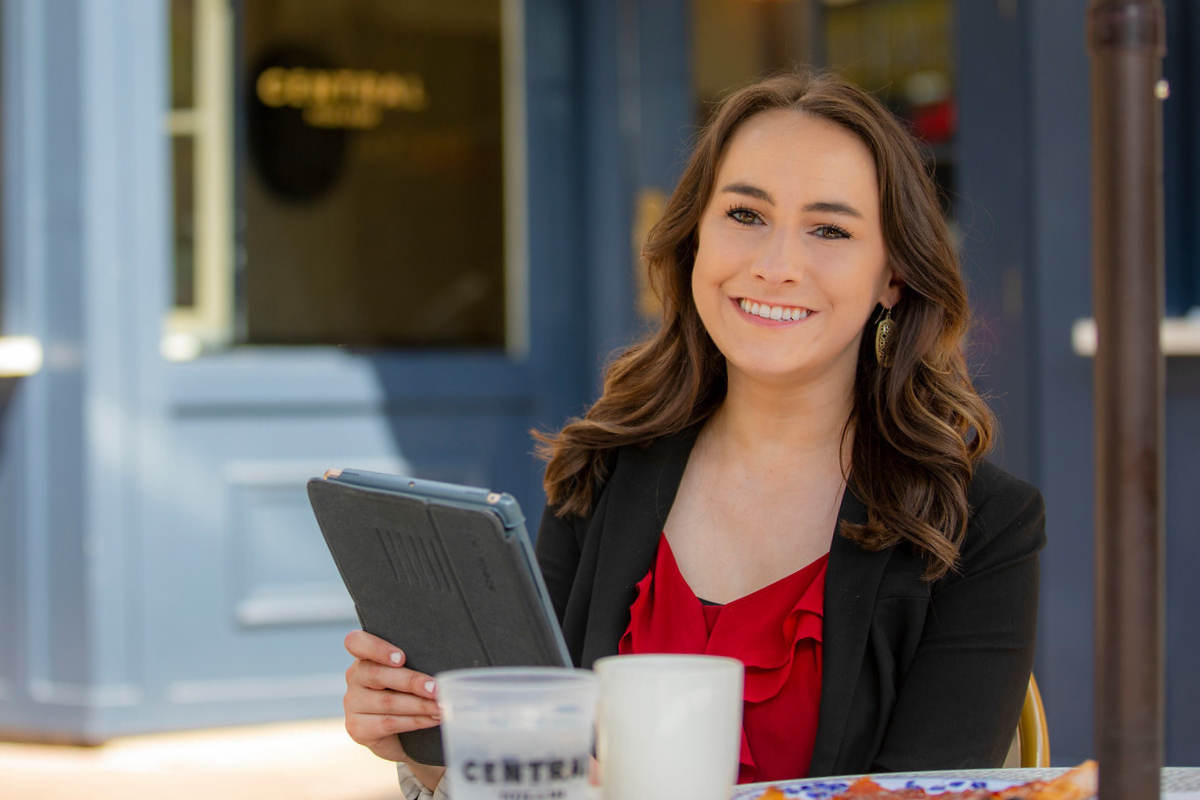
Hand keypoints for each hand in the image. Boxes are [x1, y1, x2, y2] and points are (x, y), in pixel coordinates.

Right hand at [343, 630, 442, 771]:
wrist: (397, 735)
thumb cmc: (407, 693)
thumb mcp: (407, 673)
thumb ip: (415, 662)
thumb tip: (444, 660)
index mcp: (364, 657)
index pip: (356, 642)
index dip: (376, 648)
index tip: (401, 658)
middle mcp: (354, 678)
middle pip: (377, 674)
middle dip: (412, 682)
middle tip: (436, 688)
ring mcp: (352, 704)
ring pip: (387, 702)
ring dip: (420, 705)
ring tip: (441, 706)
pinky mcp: (357, 728)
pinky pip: (389, 723)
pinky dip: (415, 721)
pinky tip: (432, 719)